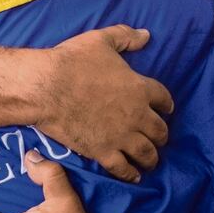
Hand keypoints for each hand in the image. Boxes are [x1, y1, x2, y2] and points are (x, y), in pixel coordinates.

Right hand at [44, 25, 173, 181]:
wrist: (46, 87)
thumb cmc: (73, 61)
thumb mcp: (101, 40)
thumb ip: (126, 37)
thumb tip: (146, 35)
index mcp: (139, 88)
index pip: (163, 98)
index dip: (167, 104)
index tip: (167, 109)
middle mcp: (136, 115)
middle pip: (159, 130)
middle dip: (162, 135)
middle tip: (160, 138)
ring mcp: (120, 136)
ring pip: (146, 153)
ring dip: (151, 158)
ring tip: (151, 161)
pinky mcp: (102, 151)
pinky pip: (122, 168)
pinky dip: (130, 174)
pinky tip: (134, 177)